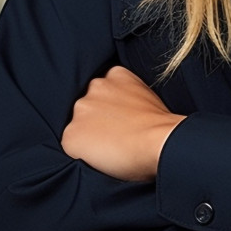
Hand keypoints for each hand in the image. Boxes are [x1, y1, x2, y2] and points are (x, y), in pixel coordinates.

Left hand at [61, 65, 184, 180]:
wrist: (158, 142)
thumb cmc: (159, 125)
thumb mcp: (146, 95)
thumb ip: (127, 95)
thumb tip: (121, 111)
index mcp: (115, 74)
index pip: (104, 89)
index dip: (110, 107)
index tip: (119, 118)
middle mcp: (95, 87)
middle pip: (88, 105)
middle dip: (96, 118)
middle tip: (114, 134)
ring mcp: (81, 110)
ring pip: (78, 125)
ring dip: (88, 134)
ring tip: (109, 147)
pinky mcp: (71, 135)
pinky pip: (71, 146)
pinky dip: (81, 153)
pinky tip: (101, 156)